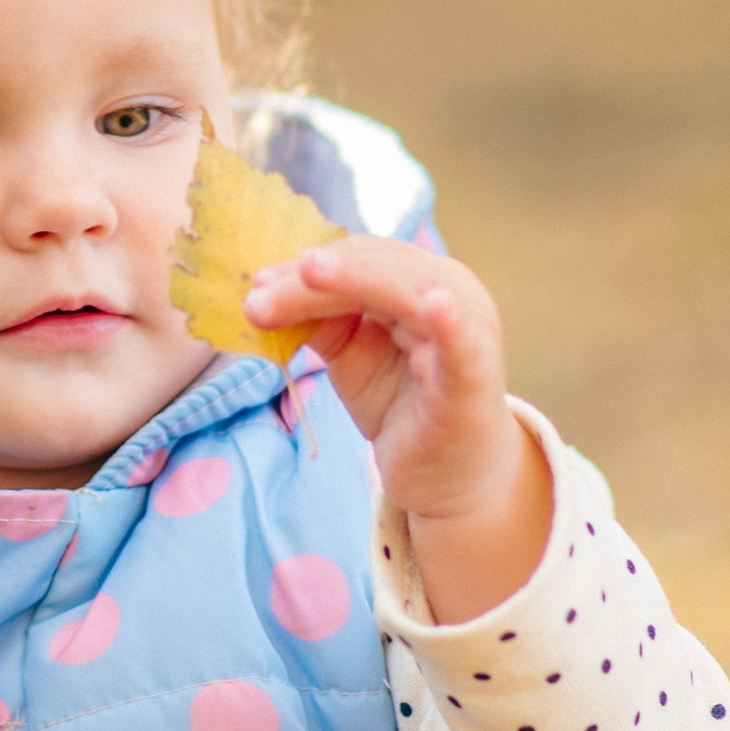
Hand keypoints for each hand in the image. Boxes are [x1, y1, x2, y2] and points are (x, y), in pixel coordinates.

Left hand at [246, 233, 549, 623]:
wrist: (444, 474)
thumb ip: (319, 320)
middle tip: (257, 297)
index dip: (305, 267)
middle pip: (375, 267)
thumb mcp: (349, 354)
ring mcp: (468, 331)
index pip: (358, 256)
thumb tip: (264, 291)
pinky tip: (435, 307)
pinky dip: (450, 323)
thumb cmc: (400, 403)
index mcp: (418, 278)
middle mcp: (450, 291)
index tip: (255, 287)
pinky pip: (464, 346)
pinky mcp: (474, 378)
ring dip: (352, 282)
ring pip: (407, 292)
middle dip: (312, 279)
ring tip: (307, 274)